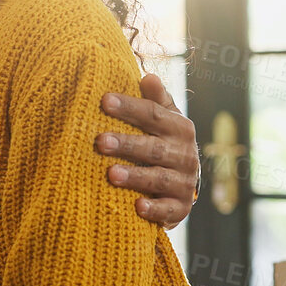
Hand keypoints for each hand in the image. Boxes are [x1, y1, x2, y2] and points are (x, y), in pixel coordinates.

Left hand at [99, 73, 201, 228]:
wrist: (181, 185)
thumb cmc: (163, 144)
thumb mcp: (164, 121)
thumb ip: (155, 100)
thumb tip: (148, 76)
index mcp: (179, 128)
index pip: (153, 114)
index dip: (129, 107)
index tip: (104, 100)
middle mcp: (185, 154)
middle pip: (154, 147)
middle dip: (127, 143)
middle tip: (100, 141)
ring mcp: (184, 182)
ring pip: (159, 178)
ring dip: (135, 176)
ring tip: (111, 174)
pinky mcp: (180, 208)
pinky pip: (168, 210)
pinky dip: (154, 209)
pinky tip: (136, 207)